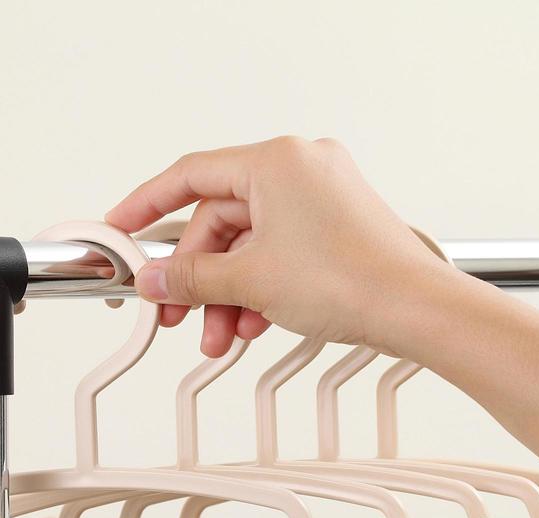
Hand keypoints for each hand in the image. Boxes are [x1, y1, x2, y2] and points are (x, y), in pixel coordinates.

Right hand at [106, 136, 469, 358]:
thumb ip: (191, 278)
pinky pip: (280, 251)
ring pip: (251, 243)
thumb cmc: (353, 280)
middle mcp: (301, 168)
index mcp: (276, 160)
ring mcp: (323, 197)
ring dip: (229, 292)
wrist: (417, 310)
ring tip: (221, 334)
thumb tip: (155, 281)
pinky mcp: (339, 227)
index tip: (121, 230)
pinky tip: (255, 323)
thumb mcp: (250, 281)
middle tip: (175, 312)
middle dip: (198, 276)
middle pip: (221, 219)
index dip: (146, 206)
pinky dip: (260, 287)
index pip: (189, 176)